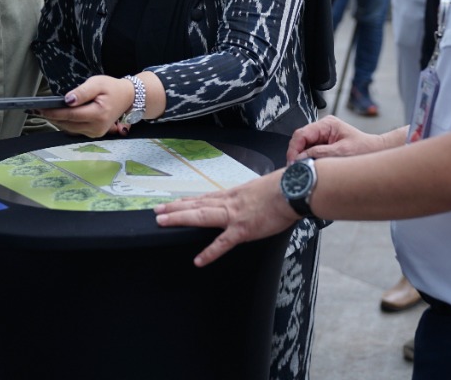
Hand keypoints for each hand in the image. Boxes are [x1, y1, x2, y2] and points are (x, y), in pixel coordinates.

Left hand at [37, 75, 133, 137]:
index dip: (54, 112)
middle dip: (52, 117)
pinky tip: (58, 116)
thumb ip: (82, 92)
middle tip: (37, 110)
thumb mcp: (97, 83)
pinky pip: (75, 130)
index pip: (71, 115)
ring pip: (70, 129)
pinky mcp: (94, 134)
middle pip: (69, 124)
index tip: (41, 109)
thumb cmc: (111, 88)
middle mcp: (97, 127)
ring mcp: (96, 133)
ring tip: (44, 113)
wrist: (127, 98)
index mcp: (99, 114)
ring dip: (58, 121)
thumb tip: (67, 100)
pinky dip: (66, 123)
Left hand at [155, 173, 299, 266]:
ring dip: (180, 218)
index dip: (188, 201)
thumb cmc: (283, 188)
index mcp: (234, 195)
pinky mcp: (243, 229)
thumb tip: (251, 200)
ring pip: (201, 216)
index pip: (205, 197)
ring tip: (162, 221)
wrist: (294, 190)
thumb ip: (250, 197)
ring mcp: (234, 216)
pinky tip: (198, 261)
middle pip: (197, 205)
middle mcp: (229, 202)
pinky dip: (210, 252)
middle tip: (157, 210)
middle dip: (175, 208)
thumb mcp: (260, 188)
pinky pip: (223, 243)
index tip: (174, 202)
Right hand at [287, 115, 387, 161]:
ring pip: (303, 147)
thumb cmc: (364, 149)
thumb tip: (300, 158)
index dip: (294, 148)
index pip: (301, 134)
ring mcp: (322, 136)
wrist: (375, 151)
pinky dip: (307, 160)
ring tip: (302, 169)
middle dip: (295, 154)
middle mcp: (322, 128)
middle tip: (295, 169)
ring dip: (301, 158)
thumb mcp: (341, 152)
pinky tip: (309, 167)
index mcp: (326, 124)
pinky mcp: (323, 145)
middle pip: (300, 140)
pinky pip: (309, 152)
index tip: (292, 162)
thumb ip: (320, 153)